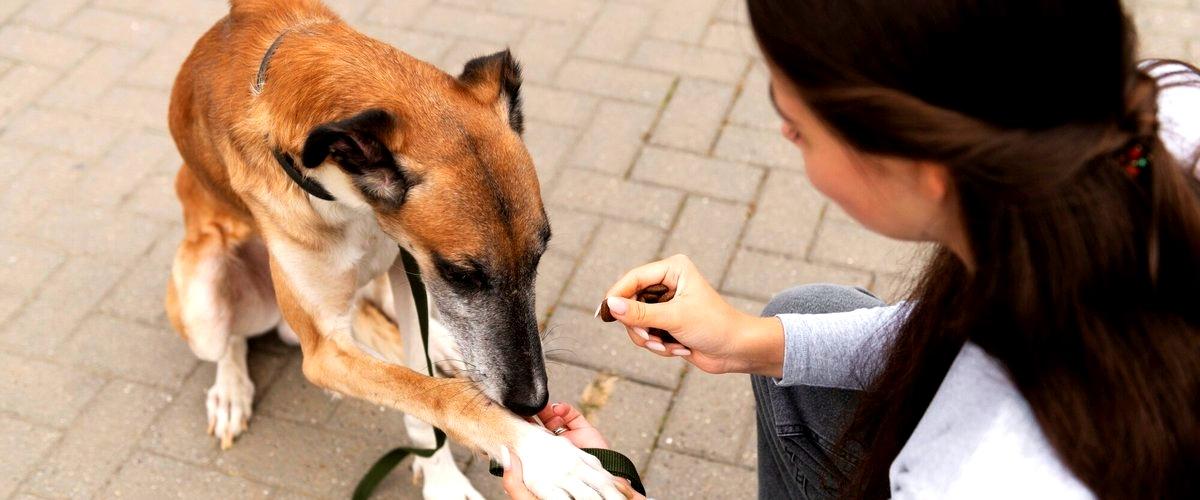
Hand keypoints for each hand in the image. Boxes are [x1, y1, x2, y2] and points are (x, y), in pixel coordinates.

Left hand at [502, 403, 641, 498]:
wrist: (600, 496)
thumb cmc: (564, 498)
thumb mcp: (531, 494)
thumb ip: (514, 481)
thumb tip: (504, 457)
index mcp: (541, 465)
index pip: (525, 444)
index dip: (517, 430)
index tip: (508, 419)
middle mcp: (554, 452)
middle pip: (538, 428)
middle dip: (530, 415)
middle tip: (520, 406)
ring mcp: (570, 441)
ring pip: (554, 419)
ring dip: (545, 410)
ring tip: (538, 407)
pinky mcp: (586, 432)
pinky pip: (573, 416)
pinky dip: (564, 408)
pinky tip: (557, 408)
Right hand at [603, 254, 784, 376]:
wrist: (737, 350)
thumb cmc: (714, 326)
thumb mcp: (675, 318)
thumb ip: (640, 313)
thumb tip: (611, 305)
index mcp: (673, 269)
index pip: (634, 278)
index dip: (617, 295)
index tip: (605, 313)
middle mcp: (668, 283)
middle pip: (631, 303)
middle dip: (640, 326)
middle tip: (651, 338)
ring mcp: (666, 304)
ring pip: (636, 323)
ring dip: (651, 340)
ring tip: (670, 347)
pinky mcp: (667, 323)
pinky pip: (646, 335)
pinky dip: (659, 346)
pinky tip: (679, 350)